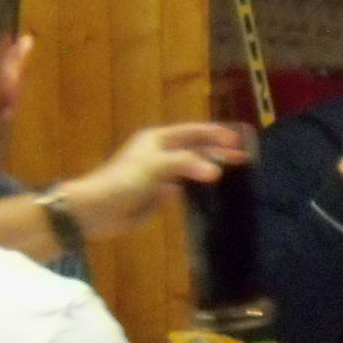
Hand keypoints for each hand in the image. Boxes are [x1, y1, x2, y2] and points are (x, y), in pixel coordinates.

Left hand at [63, 122, 247, 238]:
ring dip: (212, 168)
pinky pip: (188, 187)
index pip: (193, 132)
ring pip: (194, 168)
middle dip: (219, 152)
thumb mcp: (155, 167)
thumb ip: (186, 165)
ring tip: (235, 172)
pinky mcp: (162, 195)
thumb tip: (217, 171)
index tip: (238, 141)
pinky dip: (202, 187)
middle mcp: (162, 154)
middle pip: (196, 149)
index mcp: (158, 140)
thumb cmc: (123, 181)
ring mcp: (162, 175)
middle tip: (244, 158)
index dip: (215, 134)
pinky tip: (215, 191)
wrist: (98, 210)